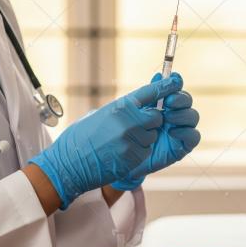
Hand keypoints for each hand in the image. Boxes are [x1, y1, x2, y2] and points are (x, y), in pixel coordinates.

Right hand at [29, 75, 180, 208]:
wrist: (68, 165)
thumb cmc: (80, 138)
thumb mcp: (100, 114)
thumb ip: (123, 108)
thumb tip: (140, 102)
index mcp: (120, 106)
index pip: (151, 92)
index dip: (166, 86)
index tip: (177, 81)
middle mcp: (129, 121)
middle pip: (157, 116)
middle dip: (151, 121)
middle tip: (136, 125)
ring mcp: (133, 140)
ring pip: (153, 135)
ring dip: (144, 137)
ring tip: (122, 141)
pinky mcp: (134, 157)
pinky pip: (146, 150)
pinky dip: (138, 151)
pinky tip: (121, 152)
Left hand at [111, 73, 200, 190]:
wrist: (120, 158)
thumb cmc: (125, 132)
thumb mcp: (133, 109)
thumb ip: (148, 93)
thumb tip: (158, 75)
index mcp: (163, 104)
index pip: (176, 90)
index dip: (177, 84)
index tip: (174, 79)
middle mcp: (174, 115)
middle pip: (187, 101)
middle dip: (181, 98)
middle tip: (169, 102)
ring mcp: (179, 130)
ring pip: (193, 116)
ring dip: (183, 114)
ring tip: (168, 118)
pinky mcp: (181, 146)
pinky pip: (194, 136)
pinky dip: (186, 131)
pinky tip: (172, 131)